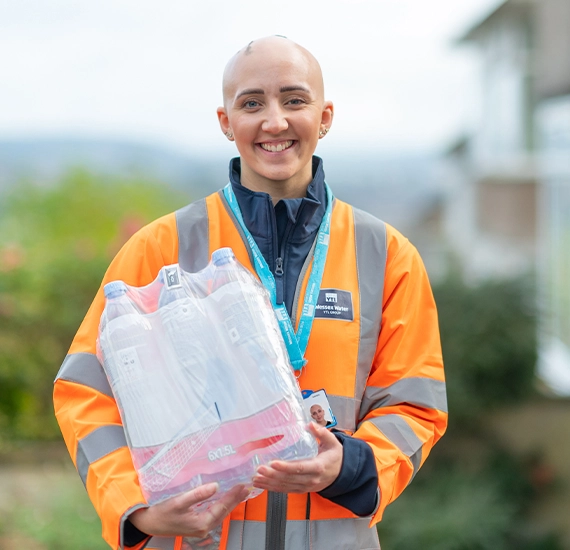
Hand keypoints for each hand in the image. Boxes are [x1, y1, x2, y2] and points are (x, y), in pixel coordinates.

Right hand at [129, 483, 248, 538]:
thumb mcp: (180, 501)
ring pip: (220, 513)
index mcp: (202, 523)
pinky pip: (213, 514)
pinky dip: (220, 505)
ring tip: (239, 492)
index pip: (222, 507)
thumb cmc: (163, 513)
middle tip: (246, 488)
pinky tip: (223, 499)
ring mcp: (200, 527)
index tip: (242, 486)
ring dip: (229, 502)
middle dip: (235, 500)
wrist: (150, 523)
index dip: (233, 496)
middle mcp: (204, 527)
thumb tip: (215, 486)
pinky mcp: (196, 524)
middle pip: (224, 512)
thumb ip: (198, 494)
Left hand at [252, 422, 342, 492]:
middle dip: (272, 475)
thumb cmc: (335, 456)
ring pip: (285, 486)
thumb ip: (321, 432)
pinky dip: (272, 488)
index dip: (286, 467)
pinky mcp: (301, 489)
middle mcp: (311, 479)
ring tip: (256, 477)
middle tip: (259, 469)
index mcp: (318, 467)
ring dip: (269, 483)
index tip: (273, 463)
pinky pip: (285, 490)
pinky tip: (261, 484)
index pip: (300, 468)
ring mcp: (306, 487)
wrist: (342, 473)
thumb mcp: (332, 442)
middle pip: (289, 479)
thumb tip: (310, 424)